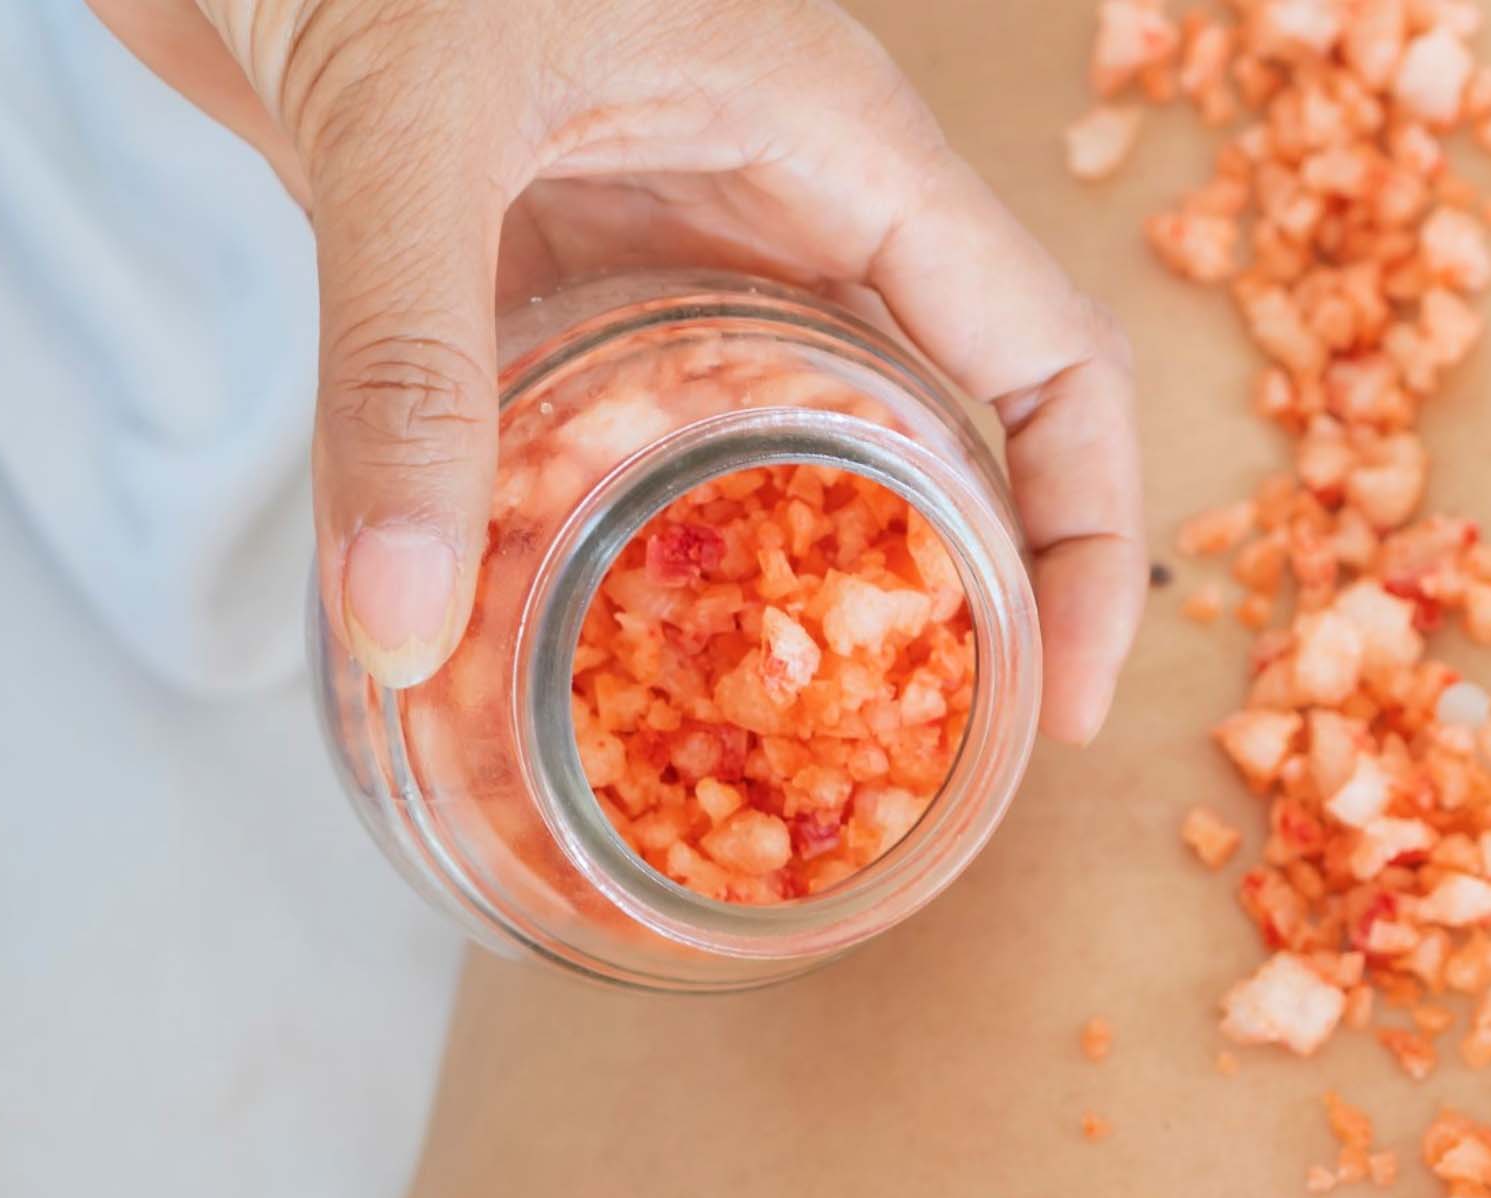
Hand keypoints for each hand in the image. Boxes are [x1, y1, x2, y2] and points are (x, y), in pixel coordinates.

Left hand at [91, 0, 1143, 736]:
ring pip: (764, 449)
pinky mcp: (518, 262)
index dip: (1091, 541)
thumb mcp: (411, 126)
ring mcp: (648, 235)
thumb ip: (404, 365)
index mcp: (841, 143)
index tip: (1054, 708)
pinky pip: (599, 434)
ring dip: (758, 597)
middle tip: (892, 778)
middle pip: (933, 432)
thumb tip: (400, 629)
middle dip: (932, 606)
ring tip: (732, 760)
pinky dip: (589, 551)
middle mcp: (772, 200)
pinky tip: (537, 654)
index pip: (1050, 360)